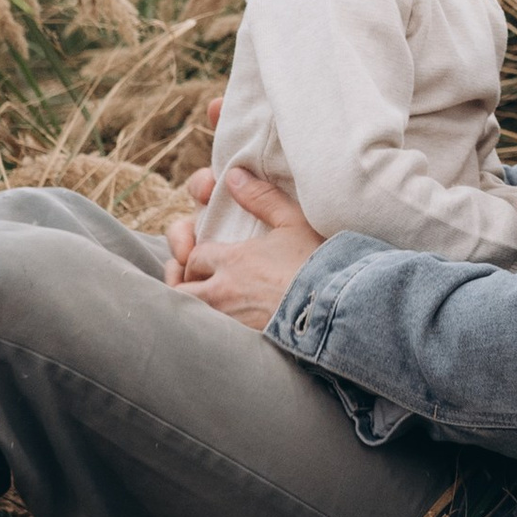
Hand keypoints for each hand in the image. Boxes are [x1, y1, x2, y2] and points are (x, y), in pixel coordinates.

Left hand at [171, 166, 324, 331]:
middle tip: (194, 278)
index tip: (206, 254)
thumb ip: (262, 197)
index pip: (196, 255)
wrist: (335, 308)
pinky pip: (207, 333)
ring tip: (200, 299)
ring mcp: (229, 319)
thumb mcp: (293, 222)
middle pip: (181, 286)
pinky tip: (218, 321)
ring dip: (189, 302)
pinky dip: (204, 324)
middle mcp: (222, 291)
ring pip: (188, 311)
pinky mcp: (239, 340)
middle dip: (183, 279)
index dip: (197, 253)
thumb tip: (234, 176)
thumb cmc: (317, 263)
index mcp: (232, 260)